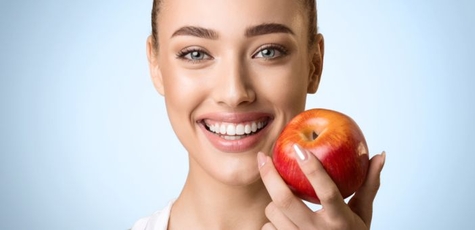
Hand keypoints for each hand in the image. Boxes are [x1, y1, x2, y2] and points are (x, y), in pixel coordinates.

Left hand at [257, 144, 384, 229]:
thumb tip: (379, 155)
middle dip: (270, 176)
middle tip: (263, 157)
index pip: (326, 191)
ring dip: (274, 201)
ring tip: (284, 198)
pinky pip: (267, 227)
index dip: (312, 169)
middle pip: (285, 200)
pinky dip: (272, 220)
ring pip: (273, 212)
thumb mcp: (363, 213)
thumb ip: (369, 184)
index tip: (299, 148)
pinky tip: (282, 219)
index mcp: (340, 220)